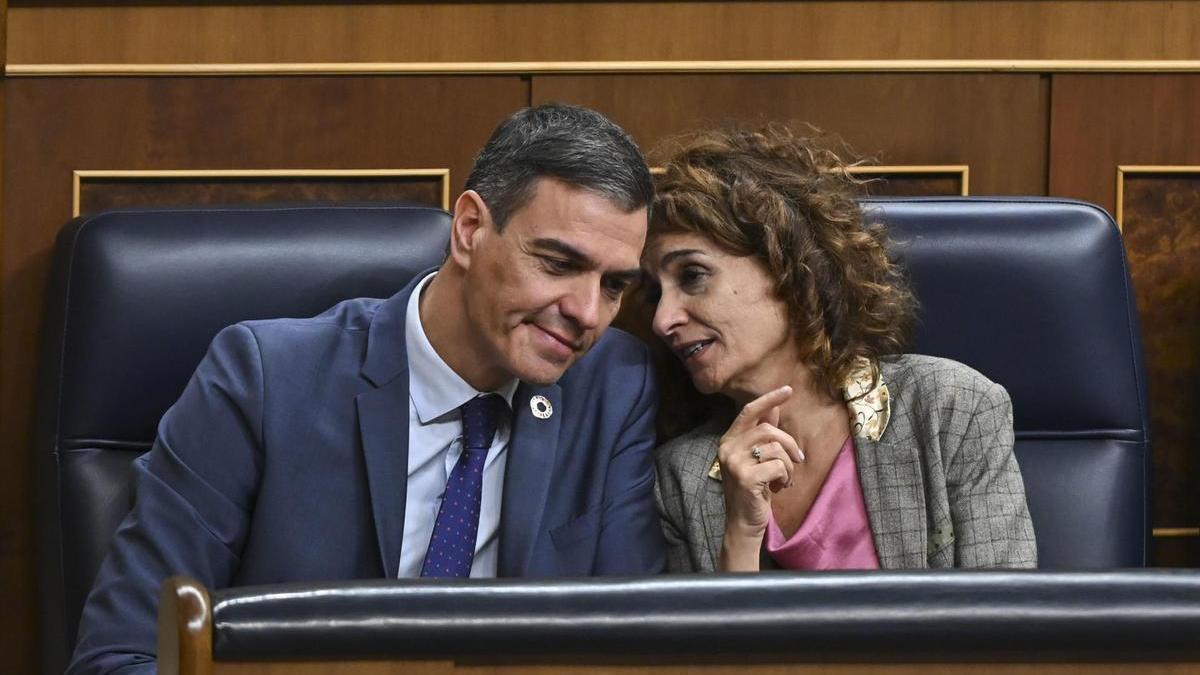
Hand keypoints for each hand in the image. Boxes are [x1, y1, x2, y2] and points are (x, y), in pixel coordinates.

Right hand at [716, 386, 804, 570]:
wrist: (743, 523)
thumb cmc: (753, 489)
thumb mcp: (757, 459)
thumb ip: (763, 433)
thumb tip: (774, 407)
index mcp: (728, 440)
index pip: (749, 412)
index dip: (769, 399)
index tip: (788, 389)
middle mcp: (727, 448)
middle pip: (768, 430)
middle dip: (789, 443)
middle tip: (799, 458)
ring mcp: (734, 463)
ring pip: (775, 448)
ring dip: (789, 464)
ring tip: (785, 478)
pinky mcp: (746, 478)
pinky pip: (778, 466)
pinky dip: (786, 477)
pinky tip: (780, 488)